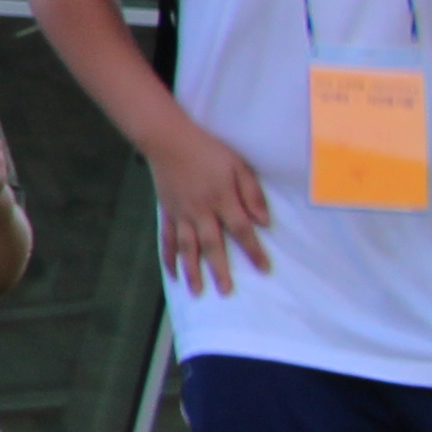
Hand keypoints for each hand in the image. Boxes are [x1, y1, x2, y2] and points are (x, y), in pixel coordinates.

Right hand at [153, 118, 272, 290]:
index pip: (241, 230)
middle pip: (212, 245)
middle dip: (219, 269)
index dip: (253, 251)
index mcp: (222, 199)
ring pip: (186, 247)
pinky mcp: (167, 212)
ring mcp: (181, 214)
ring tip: (197, 291)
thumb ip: (252, 193)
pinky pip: (167, 239)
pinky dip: (169, 257)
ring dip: (192, 270)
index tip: (264, 269)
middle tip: (225, 291)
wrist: (168, 140)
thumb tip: (263, 221)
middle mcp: (200, 211)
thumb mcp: (238, 165)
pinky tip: (173, 274)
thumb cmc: (208, 150)